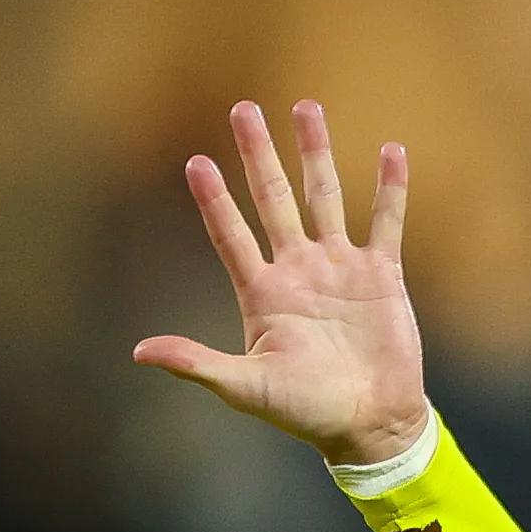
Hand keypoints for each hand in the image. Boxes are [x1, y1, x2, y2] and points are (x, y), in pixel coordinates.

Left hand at [134, 100, 429, 467]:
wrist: (369, 424)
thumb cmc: (305, 411)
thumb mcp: (246, 388)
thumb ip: (196, 364)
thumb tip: (139, 352)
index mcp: (263, 293)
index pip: (230, 235)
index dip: (214, 200)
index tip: (197, 162)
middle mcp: (298, 270)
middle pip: (273, 199)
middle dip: (258, 155)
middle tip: (242, 108)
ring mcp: (340, 267)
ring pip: (324, 196)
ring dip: (315, 153)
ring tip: (306, 107)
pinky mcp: (381, 275)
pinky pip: (385, 221)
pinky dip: (389, 188)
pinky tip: (391, 150)